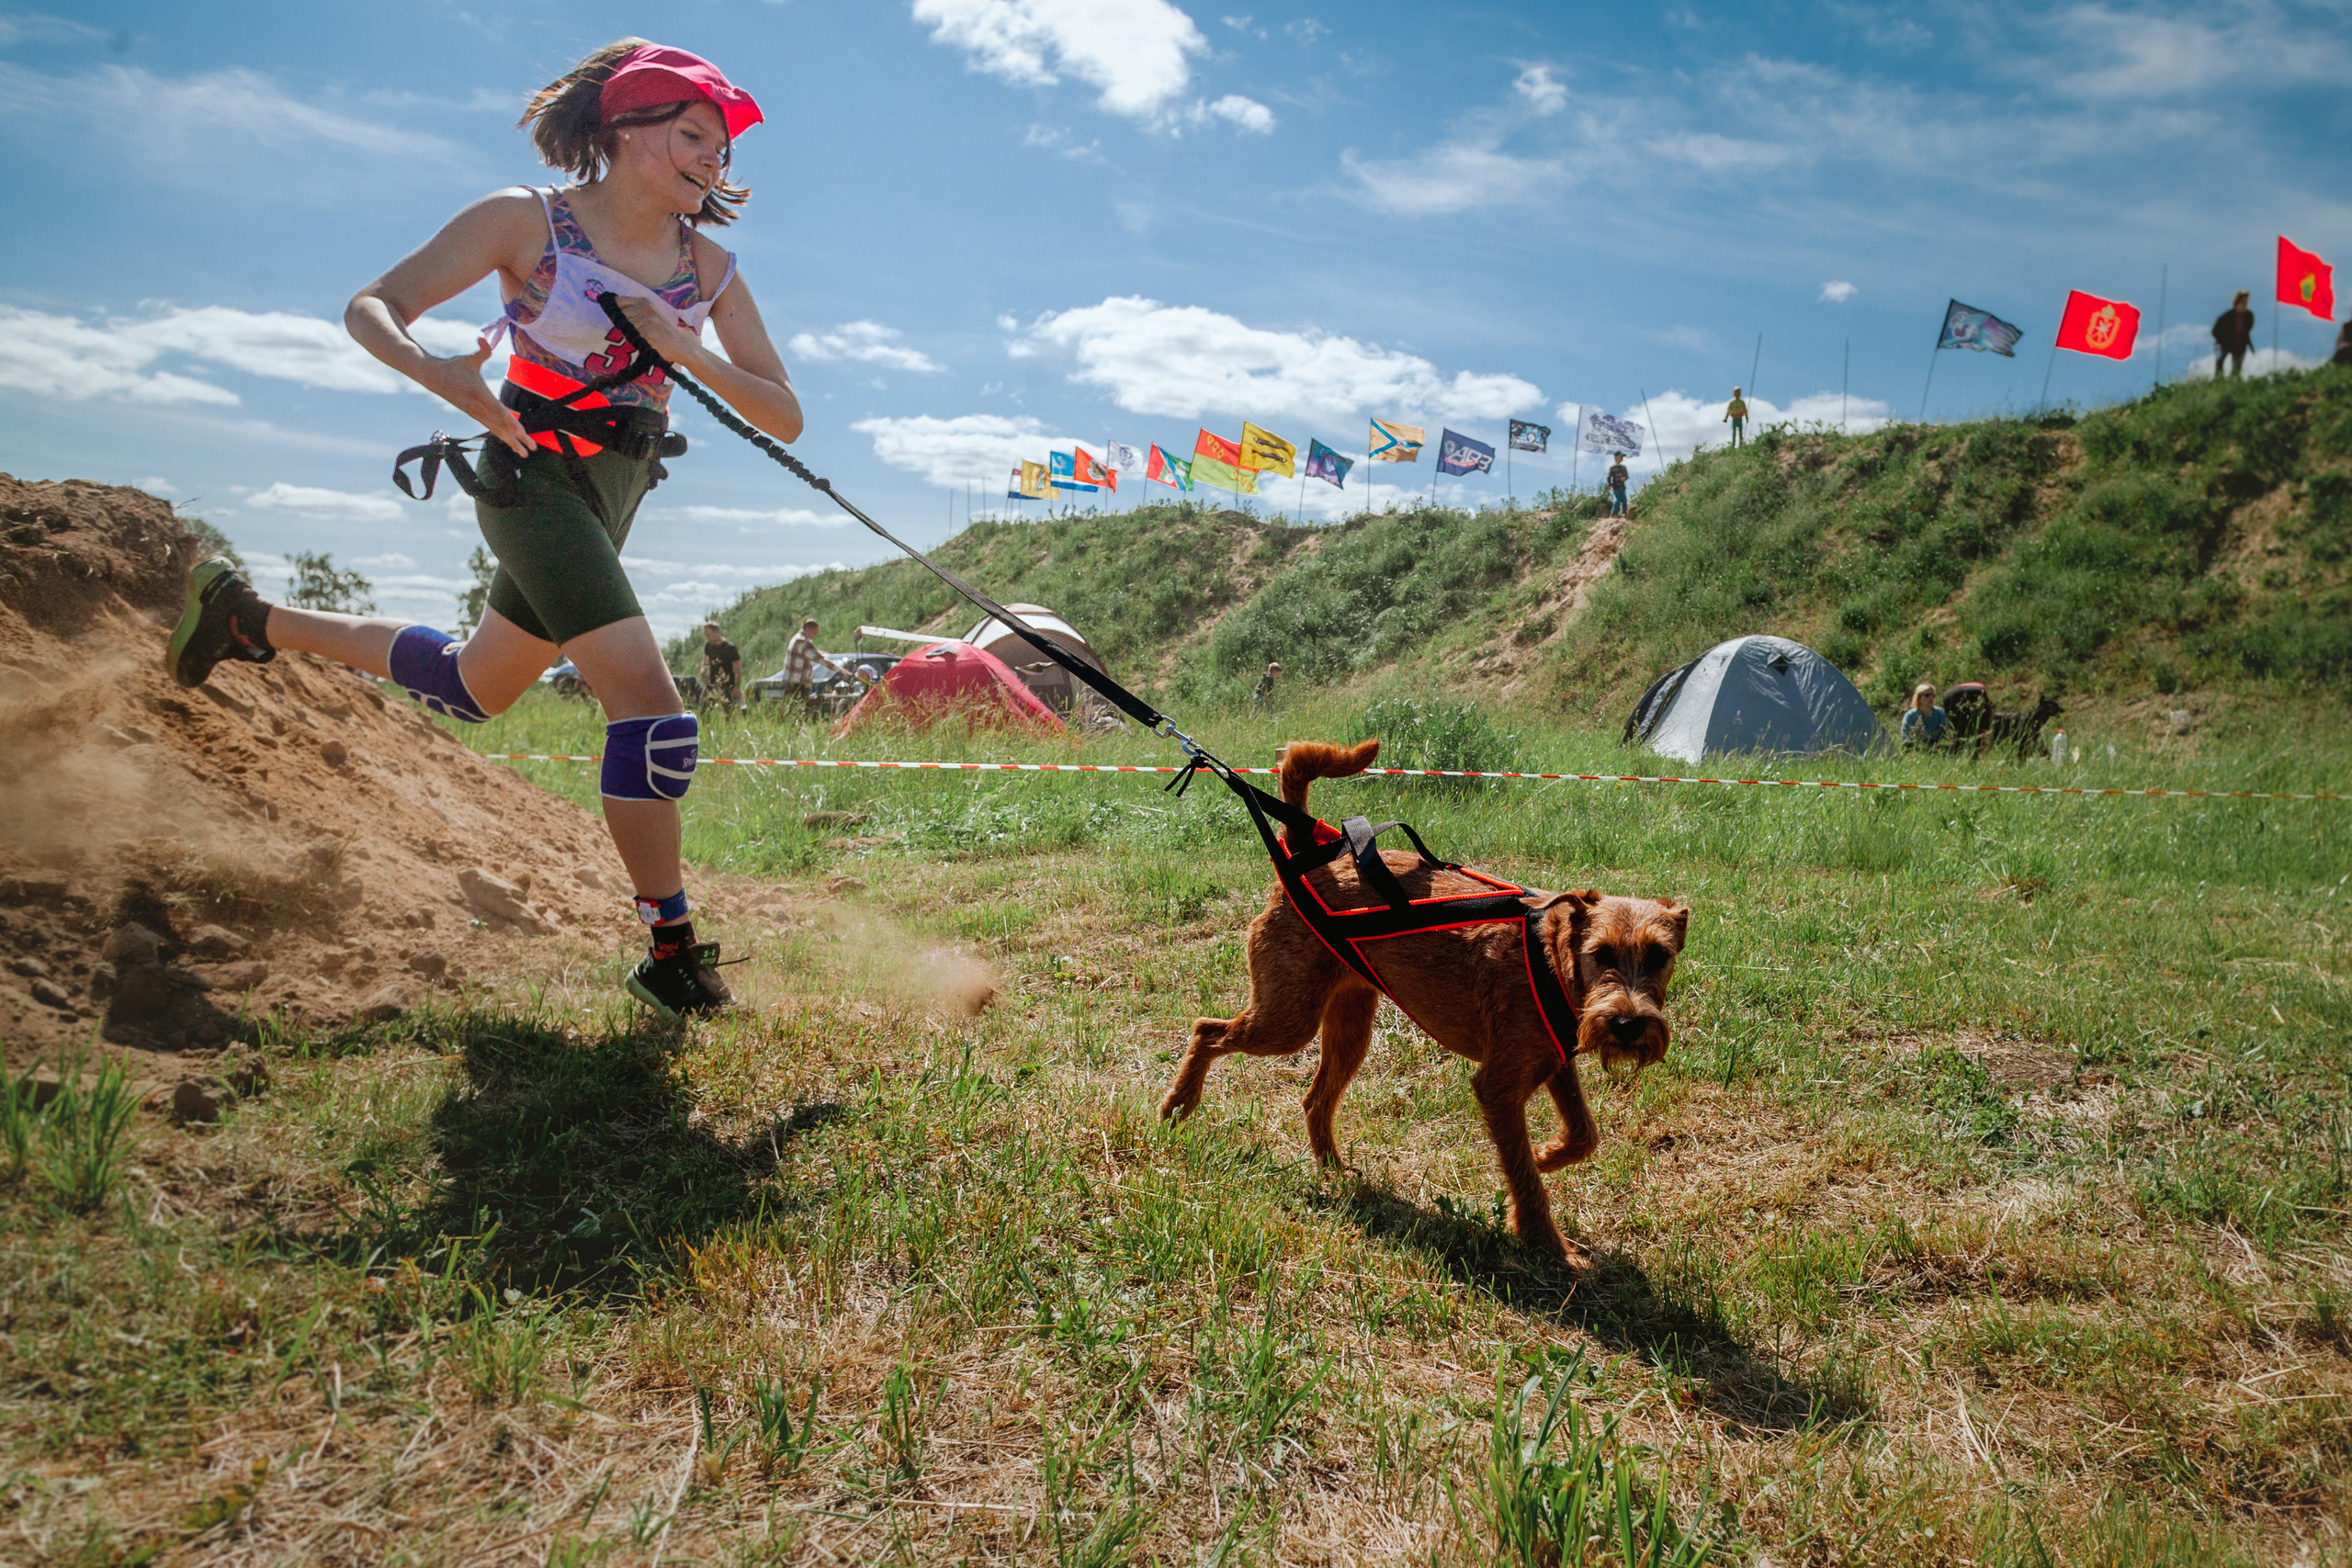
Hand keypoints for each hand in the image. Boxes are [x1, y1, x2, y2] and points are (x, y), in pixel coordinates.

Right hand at [419, 335, 532, 456]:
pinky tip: (512, 443)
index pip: (497, 410)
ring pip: (496, 430)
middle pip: (501, 425)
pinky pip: (490, 428)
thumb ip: (481, 351)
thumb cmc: (453, 366)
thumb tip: (483, 338)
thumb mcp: (468, 359)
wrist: (432, 377)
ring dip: (511, 442)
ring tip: (525, 454)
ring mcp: (475, 413)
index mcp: (479, 395)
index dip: (510, 421)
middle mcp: (478, 408)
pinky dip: (502, 436)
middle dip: (517, 438)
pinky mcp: (473, 415)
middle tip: (532, 450)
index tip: (521, 432)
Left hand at [610, 293, 702, 368]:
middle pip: (620, 314)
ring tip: (639, 336)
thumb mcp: (651, 314)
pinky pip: (630, 336)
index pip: (619, 301)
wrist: (680, 345)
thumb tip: (611, 310)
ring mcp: (646, 320)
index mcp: (645, 302)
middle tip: (630, 330)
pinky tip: (642, 341)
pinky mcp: (646, 333)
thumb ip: (634, 310)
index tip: (612, 315)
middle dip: (620, 323)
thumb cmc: (662, 331)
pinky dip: (632, 340)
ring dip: (627, 333)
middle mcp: (645, 308)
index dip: (613, 308)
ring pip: (624, 326)